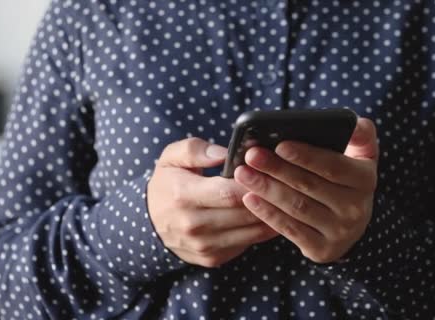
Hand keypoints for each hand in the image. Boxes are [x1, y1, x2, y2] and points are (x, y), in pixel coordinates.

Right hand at [147, 138, 278, 267]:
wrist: (148, 224)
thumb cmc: (167, 184)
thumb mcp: (171, 158)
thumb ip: (195, 150)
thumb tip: (225, 153)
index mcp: (183, 196)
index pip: (228, 192)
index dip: (253, 182)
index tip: (268, 169)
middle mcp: (194, 225)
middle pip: (244, 213)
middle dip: (269, 197)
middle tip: (286, 182)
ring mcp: (204, 246)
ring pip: (252, 231)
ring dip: (272, 215)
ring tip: (286, 197)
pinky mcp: (213, 258)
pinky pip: (248, 243)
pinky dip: (263, 229)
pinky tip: (273, 214)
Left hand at [234, 118, 377, 263]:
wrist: (350, 221)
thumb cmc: (346, 176)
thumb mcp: (362, 154)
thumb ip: (360, 133)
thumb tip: (353, 123)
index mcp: (365, 179)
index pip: (333, 166)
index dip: (306, 156)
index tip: (280, 145)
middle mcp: (357, 208)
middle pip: (309, 186)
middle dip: (277, 169)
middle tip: (251, 156)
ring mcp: (340, 232)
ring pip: (297, 207)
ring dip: (267, 189)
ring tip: (243, 174)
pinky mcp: (322, 250)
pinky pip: (290, 230)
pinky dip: (268, 214)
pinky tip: (250, 198)